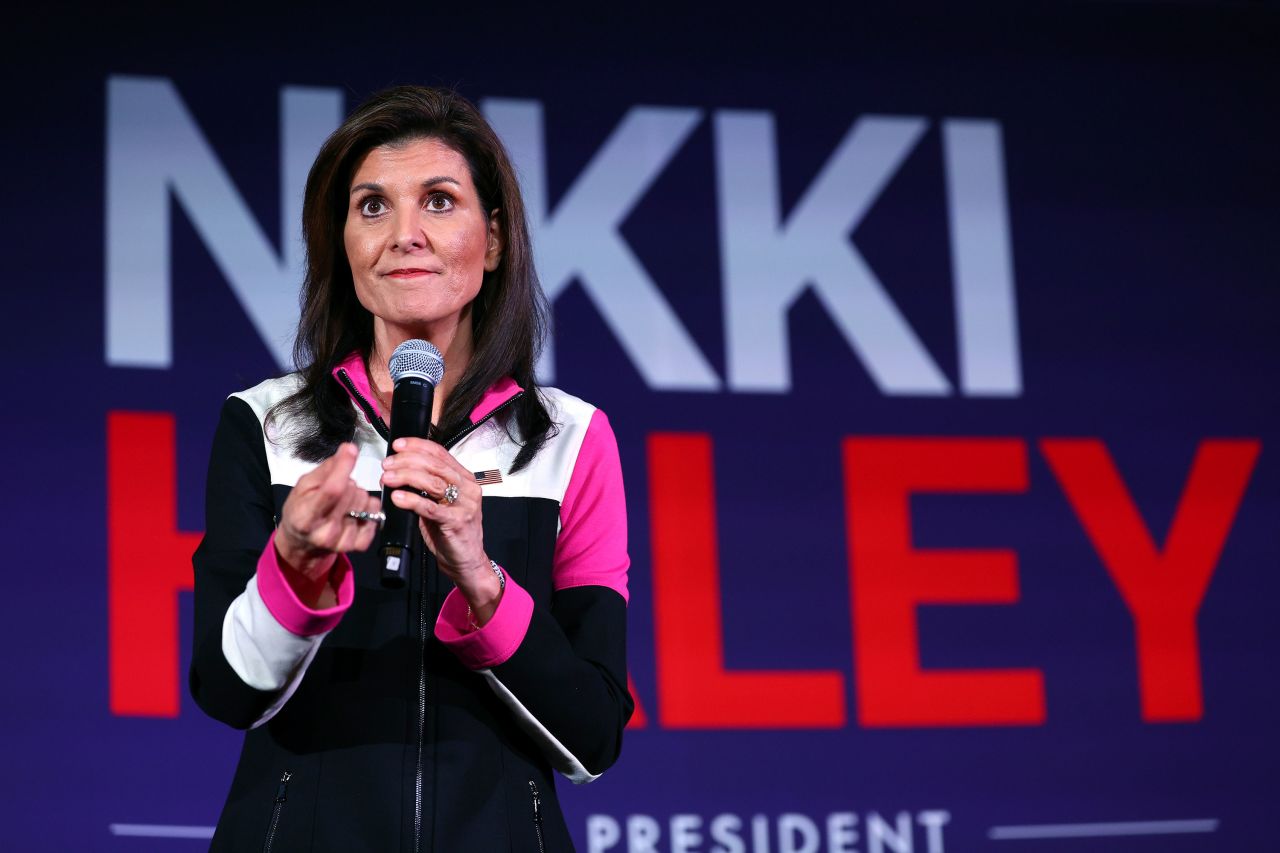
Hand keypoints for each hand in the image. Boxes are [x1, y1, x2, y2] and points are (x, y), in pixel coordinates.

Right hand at [276, 443, 380, 605]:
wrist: (303, 542)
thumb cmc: (302, 511)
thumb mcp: (304, 486)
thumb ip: (326, 469)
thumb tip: (347, 450)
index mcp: (305, 517)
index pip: (332, 490)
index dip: (344, 467)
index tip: (350, 451)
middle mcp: (325, 532)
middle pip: (351, 493)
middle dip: (348, 482)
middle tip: (336, 489)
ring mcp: (343, 541)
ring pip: (365, 501)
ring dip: (357, 495)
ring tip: (343, 501)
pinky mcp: (359, 545)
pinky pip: (376, 514)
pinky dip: (369, 507)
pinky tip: (355, 510)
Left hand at [380, 437, 501, 621]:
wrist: (467, 561)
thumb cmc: (451, 532)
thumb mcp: (440, 503)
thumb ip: (427, 486)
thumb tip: (399, 470)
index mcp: (465, 478)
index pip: (440, 453)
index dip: (417, 446)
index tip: (397, 445)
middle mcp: (468, 488)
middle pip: (435, 465)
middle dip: (406, 461)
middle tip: (387, 465)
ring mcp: (465, 505)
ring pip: (433, 482)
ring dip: (406, 477)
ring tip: (387, 479)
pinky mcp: (457, 522)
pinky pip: (431, 508)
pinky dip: (411, 501)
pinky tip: (397, 498)